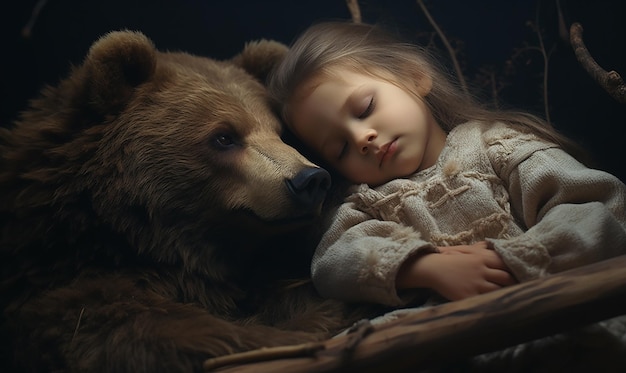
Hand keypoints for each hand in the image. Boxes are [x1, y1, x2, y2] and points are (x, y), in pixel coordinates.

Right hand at [396, 241, 517, 300]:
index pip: (507, 264)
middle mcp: (482, 270)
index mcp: (483, 258)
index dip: (516, 271)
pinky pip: (485, 302)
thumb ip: (480, 248)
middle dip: (515, 285)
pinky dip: (493, 304)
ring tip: (514, 301)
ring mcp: (476, 283)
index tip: (523, 275)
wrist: (432, 269)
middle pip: (507, 278)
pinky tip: (499, 308)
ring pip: (499, 291)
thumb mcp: (466, 250)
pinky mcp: (469, 296)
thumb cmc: (450, 260)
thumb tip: (490, 245)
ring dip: (506, 296)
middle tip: (523, 290)